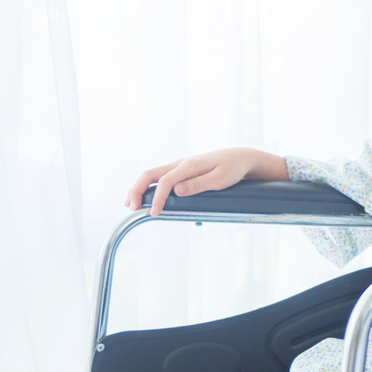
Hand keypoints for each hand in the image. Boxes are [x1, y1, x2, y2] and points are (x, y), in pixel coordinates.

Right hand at [124, 148, 283, 215]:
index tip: (154, 212)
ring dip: (139, 188)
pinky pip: (159, 177)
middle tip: (132, 208)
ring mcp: (180, 166)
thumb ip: (199, 185)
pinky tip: (145, 197)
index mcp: (189, 165)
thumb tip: (177, 190)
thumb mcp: (220, 179)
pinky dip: (148, 186)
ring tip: (131, 204)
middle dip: (137, 190)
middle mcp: (181, 163)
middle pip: (150, 174)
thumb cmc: (232, 169)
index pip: (165, 181)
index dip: (157, 198)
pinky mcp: (182, 170)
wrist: (240, 158)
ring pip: (152, 175)